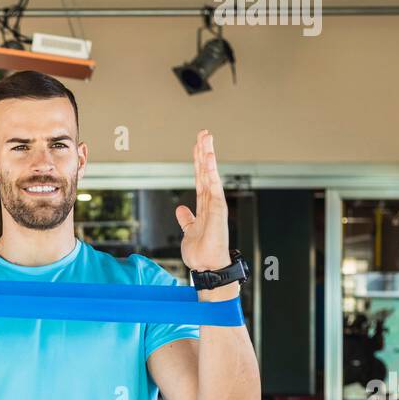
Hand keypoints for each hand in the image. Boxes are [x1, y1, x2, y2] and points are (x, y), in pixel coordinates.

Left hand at [176, 130, 229, 271]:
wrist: (207, 266)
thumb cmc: (201, 252)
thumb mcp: (188, 232)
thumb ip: (187, 219)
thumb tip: (181, 209)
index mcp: (204, 205)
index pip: (200, 178)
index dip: (198, 162)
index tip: (197, 145)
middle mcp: (211, 202)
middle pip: (205, 171)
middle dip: (203, 152)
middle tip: (203, 133)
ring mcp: (215, 204)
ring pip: (210, 174)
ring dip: (207, 155)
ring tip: (206, 137)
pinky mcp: (218, 208)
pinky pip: (213, 185)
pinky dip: (211, 170)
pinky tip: (209, 157)